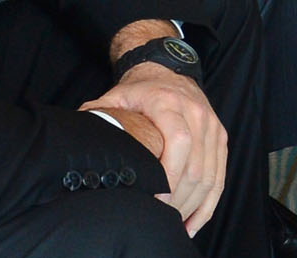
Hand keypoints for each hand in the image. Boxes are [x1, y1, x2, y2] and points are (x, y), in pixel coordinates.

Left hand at [82, 63, 226, 234]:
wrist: (169, 72)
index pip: (180, 142)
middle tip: (158, 219)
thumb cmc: (141, 89)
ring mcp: (213, 127)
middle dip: (178, 200)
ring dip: (193, 206)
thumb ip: (97, 114)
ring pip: (210, 176)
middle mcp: (197, 114)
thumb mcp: (116, 96)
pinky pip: (219, 176)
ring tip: (174, 225)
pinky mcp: (220, 138)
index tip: (155, 200)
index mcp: (170, 104)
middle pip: (196, 167)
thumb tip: (76, 135)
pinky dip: (208, 203)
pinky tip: (193, 221)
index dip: (169, 175)